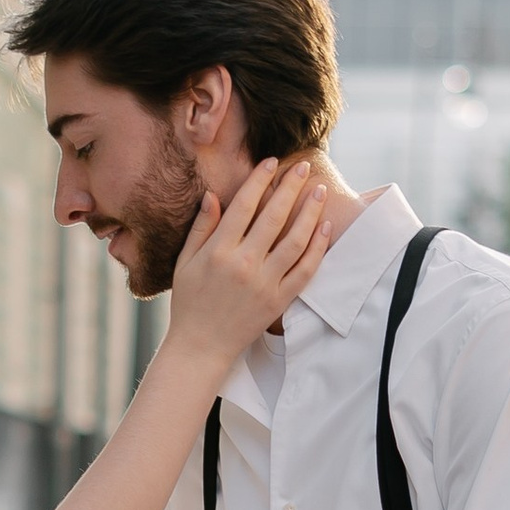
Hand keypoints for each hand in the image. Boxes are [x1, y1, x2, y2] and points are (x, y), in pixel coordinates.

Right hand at [158, 154, 331, 376]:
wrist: (201, 347)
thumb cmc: (190, 302)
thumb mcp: (185, 262)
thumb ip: (202, 228)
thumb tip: (214, 195)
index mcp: (218, 251)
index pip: (244, 205)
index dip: (260, 180)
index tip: (271, 163)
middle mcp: (244, 264)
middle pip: (274, 216)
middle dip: (290, 187)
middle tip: (303, 167)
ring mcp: (265, 283)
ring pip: (295, 240)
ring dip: (310, 212)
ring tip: (319, 191)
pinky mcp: (279, 300)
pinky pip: (305, 270)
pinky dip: (318, 248)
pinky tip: (324, 228)